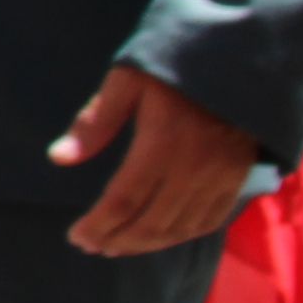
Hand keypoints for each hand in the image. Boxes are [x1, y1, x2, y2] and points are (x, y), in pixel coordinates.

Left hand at [45, 64, 255, 256]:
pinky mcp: (239, 176)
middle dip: (117, 240)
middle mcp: (196, 167)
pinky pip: (210, 219)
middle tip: (91, 246)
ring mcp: (222, 175)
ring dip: (146, 244)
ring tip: (117, 246)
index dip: (98, 225)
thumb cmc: (176, 63)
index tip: (75, 236)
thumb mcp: (129, 80)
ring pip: (180, 227)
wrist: (244, 55)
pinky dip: (181, 235)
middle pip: (152, 222)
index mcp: (164, 142)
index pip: (124, 201)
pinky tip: (159, 237)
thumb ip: (96, 121)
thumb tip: (58, 157)